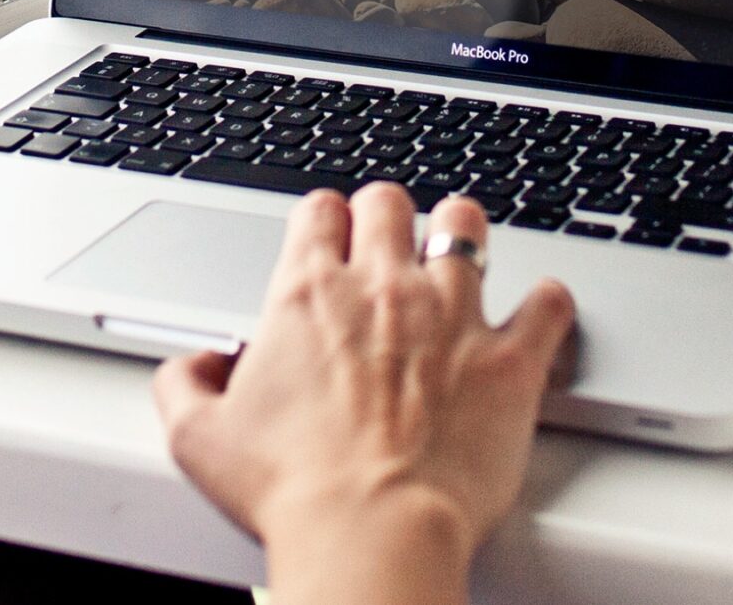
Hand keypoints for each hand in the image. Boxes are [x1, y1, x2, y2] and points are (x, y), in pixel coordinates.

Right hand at [152, 185, 573, 604]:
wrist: (372, 531)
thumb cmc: (293, 490)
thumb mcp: (200, 439)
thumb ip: (185, 385)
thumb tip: (196, 368)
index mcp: (309, 295)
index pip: (318, 210)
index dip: (323, 220)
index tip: (328, 239)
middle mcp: (384, 288)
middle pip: (390, 201)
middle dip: (388, 215)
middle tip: (388, 243)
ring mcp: (454, 315)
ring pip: (467, 224)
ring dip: (462, 234)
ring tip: (460, 252)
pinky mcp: (510, 359)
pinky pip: (547, 301)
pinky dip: (546, 301)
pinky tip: (540, 310)